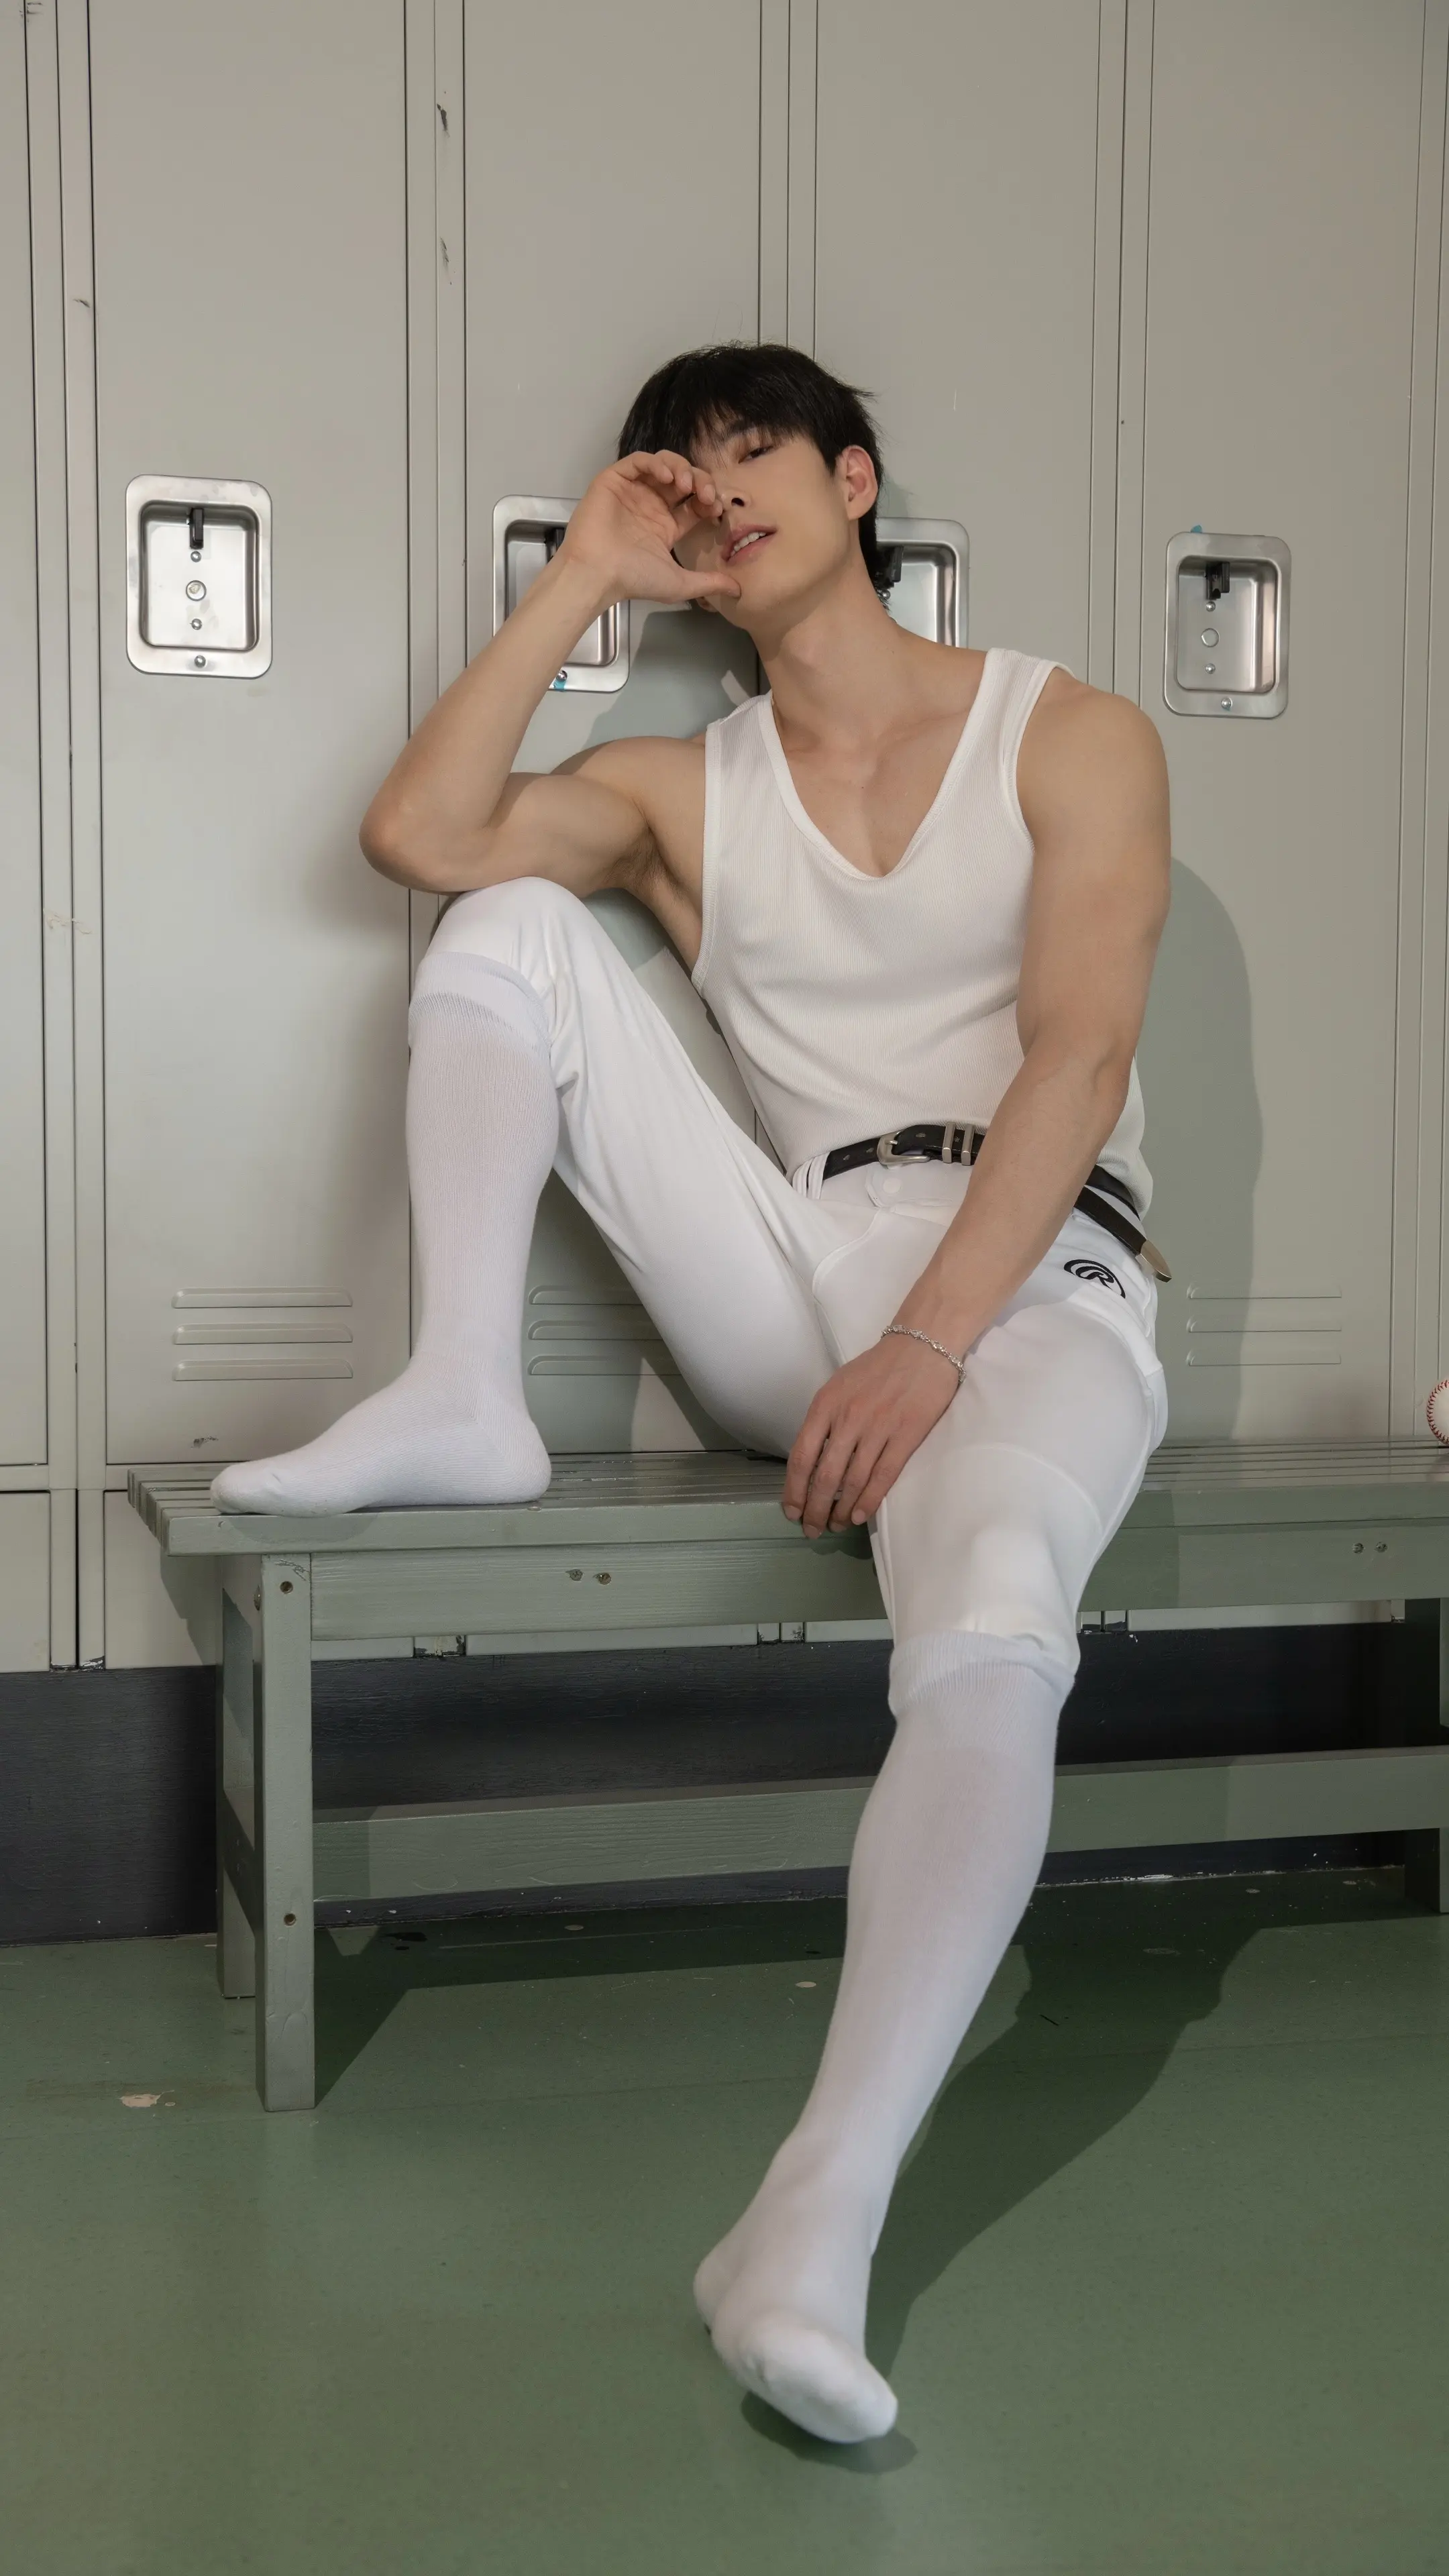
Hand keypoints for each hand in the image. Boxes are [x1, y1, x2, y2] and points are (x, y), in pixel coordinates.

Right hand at [557, 451, 743, 611]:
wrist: (598, 574)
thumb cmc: (634, 579)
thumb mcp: (681, 584)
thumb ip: (709, 583)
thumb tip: (739, 591)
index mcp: (665, 525)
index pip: (694, 502)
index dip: (708, 499)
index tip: (716, 508)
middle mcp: (651, 505)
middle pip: (683, 479)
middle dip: (699, 481)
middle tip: (705, 493)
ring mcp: (633, 491)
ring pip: (663, 464)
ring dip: (680, 468)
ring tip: (686, 484)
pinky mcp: (614, 481)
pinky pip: (638, 461)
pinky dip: (655, 463)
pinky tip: (666, 477)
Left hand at [782, 1335, 960, 1539]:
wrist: (922, 1345)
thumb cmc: (878, 1368)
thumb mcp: (839, 1386)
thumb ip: (824, 1419)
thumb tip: (812, 1459)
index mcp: (825, 1405)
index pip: (801, 1457)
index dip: (793, 1490)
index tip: (792, 1512)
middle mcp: (847, 1418)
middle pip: (824, 1477)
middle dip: (815, 1509)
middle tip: (813, 1530)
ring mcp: (877, 1427)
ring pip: (852, 1481)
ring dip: (841, 1511)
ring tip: (837, 1526)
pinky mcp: (905, 1435)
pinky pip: (882, 1476)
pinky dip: (868, 1501)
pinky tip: (860, 1516)